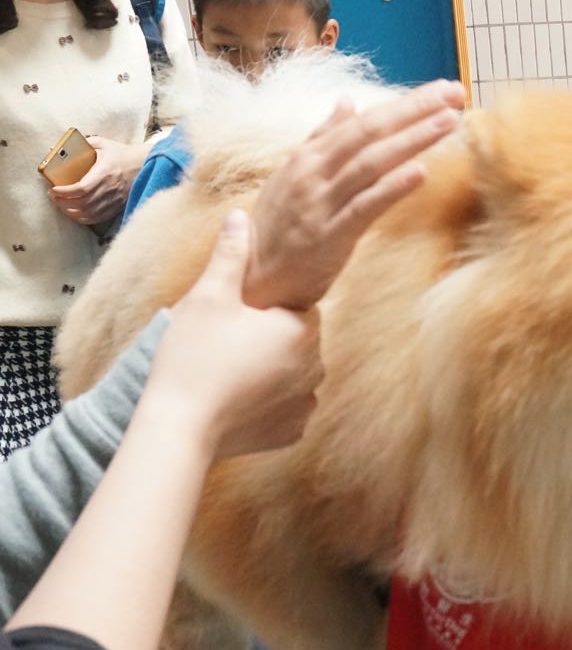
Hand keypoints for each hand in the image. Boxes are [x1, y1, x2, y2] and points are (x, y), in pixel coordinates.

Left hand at [49, 135, 145, 224]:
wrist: (147, 164)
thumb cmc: (124, 154)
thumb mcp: (105, 144)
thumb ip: (86, 144)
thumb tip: (64, 147)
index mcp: (105, 173)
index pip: (81, 188)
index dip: (64, 192)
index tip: (53, 190)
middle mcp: (110, 189)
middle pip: (82, 203)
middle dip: (62, 202)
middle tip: (54, 197)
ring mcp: (115, 200)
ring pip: (88, 213)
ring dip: (71, 212)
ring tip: (62, 205)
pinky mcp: (118, 206)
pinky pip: (98, 218)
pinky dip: (84, 218)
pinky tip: (76, 213)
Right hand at [147, 210, 322, 460]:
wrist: (178, 429)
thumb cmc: (193, 357)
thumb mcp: (208, 297)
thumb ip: (231, 255)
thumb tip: (241, 215)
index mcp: (303, 331)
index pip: (297, 309)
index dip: (265, 311)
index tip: (236, 321)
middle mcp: (316, 368)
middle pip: (296, 343)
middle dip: (269, 341)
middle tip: (226, 348)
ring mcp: (306, 405)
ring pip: (292, 376)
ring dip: (270, 374)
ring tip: (228, 376)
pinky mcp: (291, 434)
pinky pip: (284, 410)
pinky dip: (265, 406)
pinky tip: (235, 403)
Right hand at [241, 80, 464, 310]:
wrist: (254, 277)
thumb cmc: (279, 224)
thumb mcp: (293, 173)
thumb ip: (322, 137)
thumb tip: (346, 101)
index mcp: (310, 155)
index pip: (365, 120)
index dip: (406, 103)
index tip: (442, 89)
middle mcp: (314, 172)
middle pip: (371, 132)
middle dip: (415, 110)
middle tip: (454, 93)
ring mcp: (321, 202)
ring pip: (371, 163)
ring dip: (413, 140)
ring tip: (448, 121)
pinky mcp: (330, 235)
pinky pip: (364, 207)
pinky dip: (392, 188)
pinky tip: (420, 172)